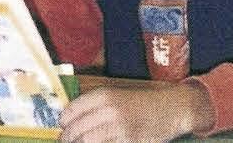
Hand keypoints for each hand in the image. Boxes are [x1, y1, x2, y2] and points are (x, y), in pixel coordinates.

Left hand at [59, 82, 213, 142]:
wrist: (170, 108)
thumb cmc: (140, 102)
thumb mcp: (115, 95)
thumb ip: (93, 105)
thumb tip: (69, 118)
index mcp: (103, 95)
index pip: (71, 111)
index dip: (63, 122)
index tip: (61, 127)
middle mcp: (110, 110)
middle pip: (77, 129)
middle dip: (67, 138)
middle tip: (66, 140)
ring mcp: (121, 128)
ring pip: (88, 141)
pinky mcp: (131, 142)